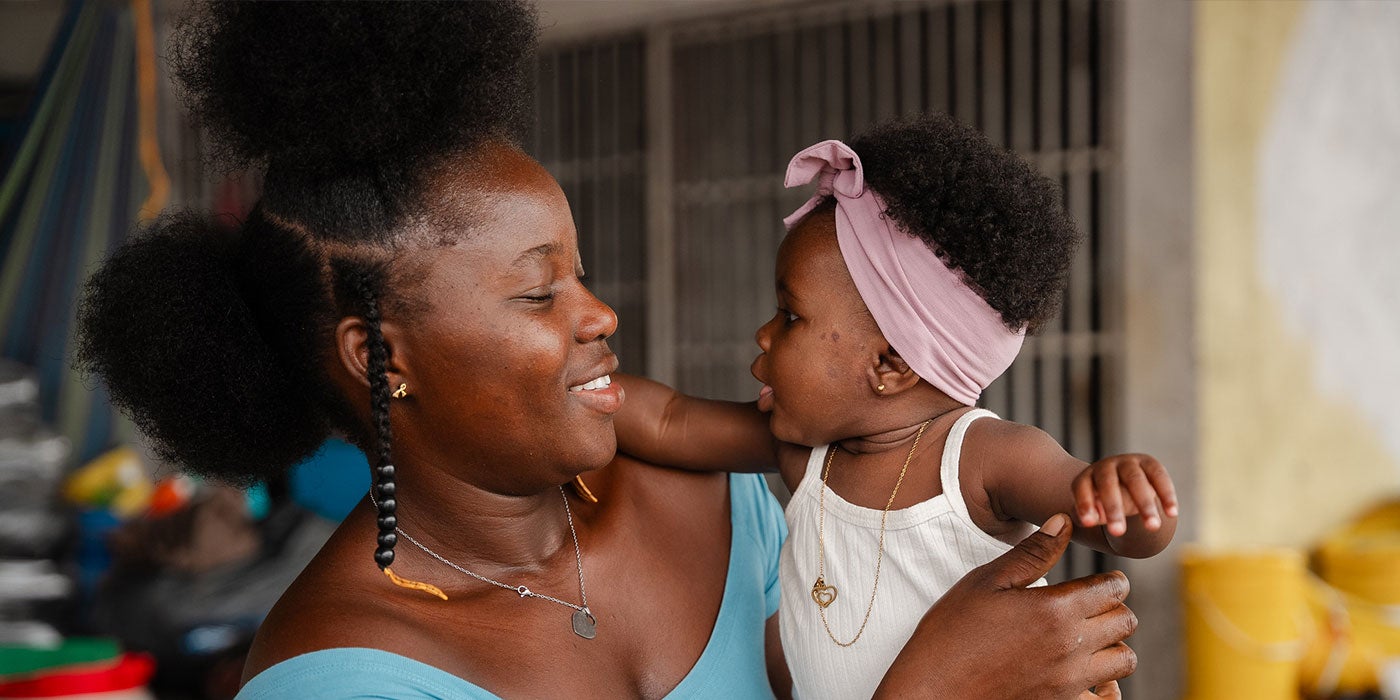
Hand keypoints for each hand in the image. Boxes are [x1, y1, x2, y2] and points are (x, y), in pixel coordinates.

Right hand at [875, 515, 1137, 698]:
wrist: (931, 689)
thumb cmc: (951, 632)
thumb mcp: (987, 582)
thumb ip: (1032, 553)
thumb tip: (1064, 521)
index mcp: (1055, 610)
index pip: (1113, 589)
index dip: (1110, 581)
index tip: (1099, 582)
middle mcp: (1071, 648)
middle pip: (1125, 622)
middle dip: (1114, 609)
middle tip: (1091, 607)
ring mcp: (1070, 683)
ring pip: (1124, 661)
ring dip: (1113, 645)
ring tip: (1089, 639)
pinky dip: (1107, 687)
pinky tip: (1087, 676)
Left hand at [1073, 454, 1177, 536]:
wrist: (1122, 484)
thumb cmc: (1102, 503)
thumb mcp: (1091, 511)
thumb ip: (1087, 516)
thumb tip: (1089, 521)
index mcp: (1087, 477)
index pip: (1081, 487)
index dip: (1084, 504)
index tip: (1089, 523)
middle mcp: (1106, 466)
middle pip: (1107, 483)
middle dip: (1113, 508)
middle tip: (1118, 532)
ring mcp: (1128, 462)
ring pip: (1135, 480)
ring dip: (1144, 504)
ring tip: (1153, 527)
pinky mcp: (1150, 464)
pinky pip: (1158, 477)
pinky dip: (1166, 494)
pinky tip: (1172, 513)